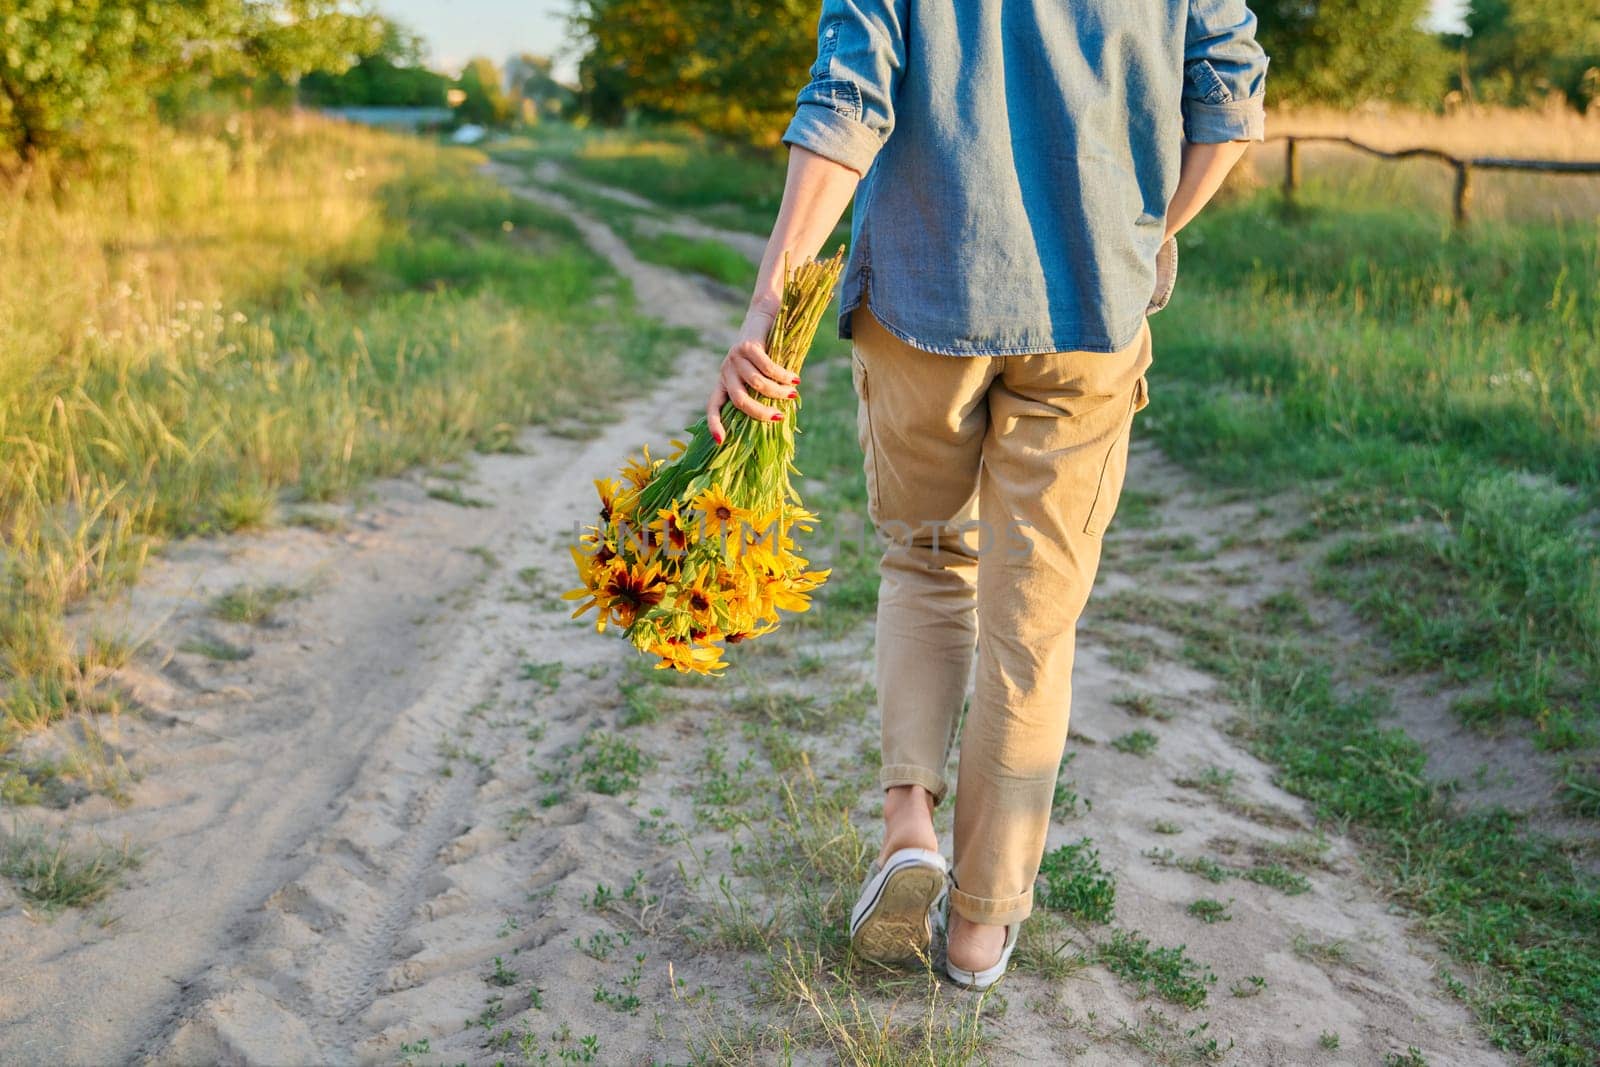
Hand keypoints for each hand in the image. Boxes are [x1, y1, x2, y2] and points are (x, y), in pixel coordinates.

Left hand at [705, 300, 799, 442]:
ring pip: (756, 384)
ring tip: (793, 393)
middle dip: (761, 413)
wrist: (765, 315)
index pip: (713, 406)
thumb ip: (762, 392)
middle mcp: (726, 370)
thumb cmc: (767, 351)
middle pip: (739, 401)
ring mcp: (735, 357)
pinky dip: (783, 376)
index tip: (720, 441)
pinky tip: (795, 379)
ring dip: (778, 392)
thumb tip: (778, 416)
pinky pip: (767, 368)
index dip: (715, 424)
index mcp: (724, 381)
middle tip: (779, 417)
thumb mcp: (760, 374)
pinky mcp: (748, 346)